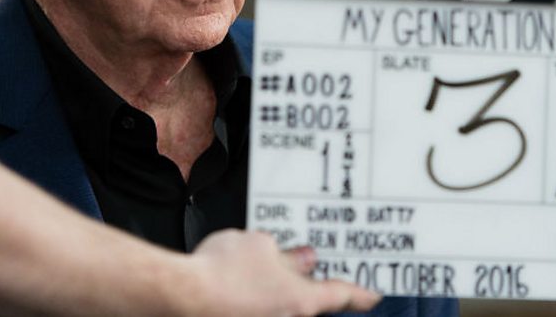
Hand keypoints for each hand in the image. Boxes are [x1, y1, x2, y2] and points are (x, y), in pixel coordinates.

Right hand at [186, 229, 379, 315]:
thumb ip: (288, 255)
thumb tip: (303, 258)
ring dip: (279, 293)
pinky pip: (261, 310)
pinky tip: (244, 284)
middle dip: (308, 285)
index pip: (342, 296)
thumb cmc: (220, 271)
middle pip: (311, 304)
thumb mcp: (261, 246)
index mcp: (302, 301)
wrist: (181, 296)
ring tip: (262, 272)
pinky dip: (259, 299)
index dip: (361, 294)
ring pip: (285, 308)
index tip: (373, 295)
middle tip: (303, 268)